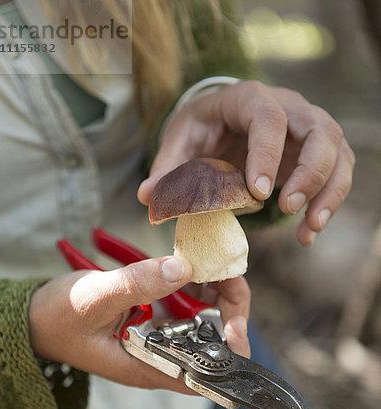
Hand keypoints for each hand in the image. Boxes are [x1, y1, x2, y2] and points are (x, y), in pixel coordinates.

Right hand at [28, 257, 250, 393]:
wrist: (33, 317)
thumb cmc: (58, 318)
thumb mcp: (95, 299)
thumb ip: (137, 284)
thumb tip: (183, 267)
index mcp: (148, 366)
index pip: (203, 373)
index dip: (228, 352)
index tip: (236, 324)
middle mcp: (159, 353)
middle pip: (211, 339)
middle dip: (226, 307)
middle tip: (226, 272)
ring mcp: (157, 334)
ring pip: (201, 316)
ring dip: (213, 289)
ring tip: (213, 259)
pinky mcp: (151, 315)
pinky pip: (183, 300)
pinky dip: (192, 280)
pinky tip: (192, 260)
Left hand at [138, 81, 354, 245]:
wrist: (223, 123)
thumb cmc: (202, 131)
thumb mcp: (179, 143)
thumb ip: (167, 168)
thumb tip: (147, 196)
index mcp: (248, 100)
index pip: (268, 117)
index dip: (267, 153)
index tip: (258, 192)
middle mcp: (288, 108)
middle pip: (320, 130)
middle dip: (311, 172)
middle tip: (289, 208)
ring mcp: (307, 129)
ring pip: (337, 152)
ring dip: (328, 192)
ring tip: (308, 228)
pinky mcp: (316, 153)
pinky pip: (336, 173)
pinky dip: (327, 203)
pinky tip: (307, 232)